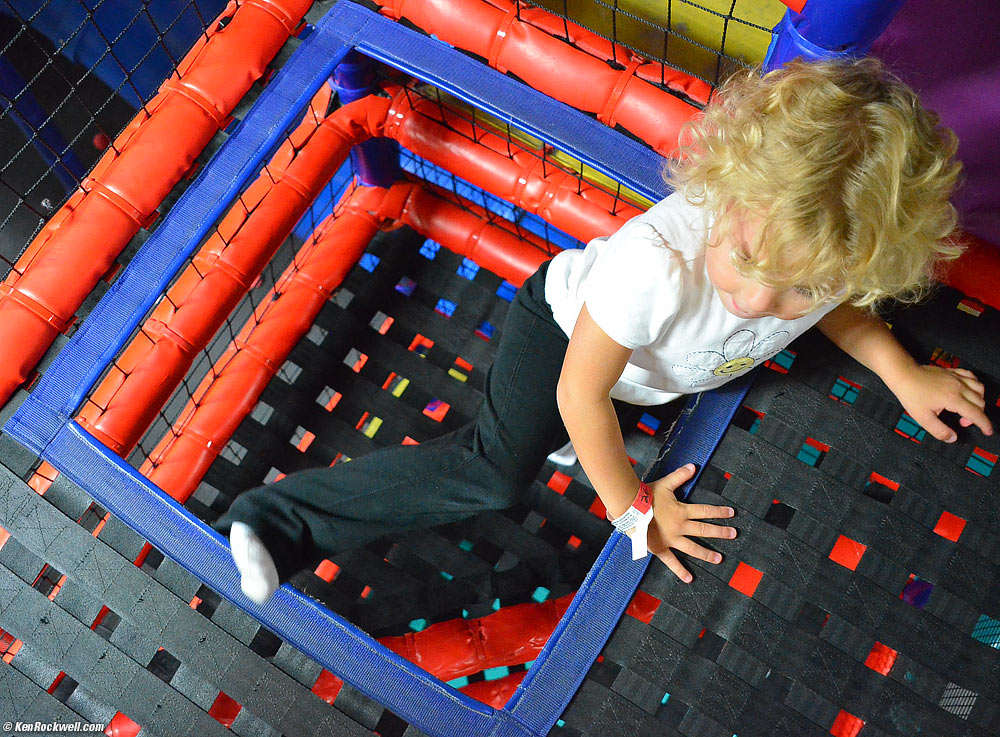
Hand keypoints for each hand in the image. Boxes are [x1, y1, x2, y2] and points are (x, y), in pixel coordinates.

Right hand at [645, 463, 735, 582]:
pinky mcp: (660, 548)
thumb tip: (693, 466)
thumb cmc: (645, 496)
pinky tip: (689, 578)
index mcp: (682, 511)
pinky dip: (680, 571)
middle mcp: (680, 527)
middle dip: (721, 532)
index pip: (705, 511)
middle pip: (704, 530)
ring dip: (707, 554)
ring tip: (719, 559)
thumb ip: (680, 476)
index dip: (719, 512)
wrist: (629, 509)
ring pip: (693, 548)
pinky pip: (672, 562)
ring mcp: (671, 539)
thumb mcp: (664, 484)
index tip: (731, 513)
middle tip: (733, 534)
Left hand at [890, 364, 993, 441]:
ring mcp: (956, 378)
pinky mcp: (952, 372)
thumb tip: (952, 438)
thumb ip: (939, 430)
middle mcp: (958, 387)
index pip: (976, 414)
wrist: (903, 374)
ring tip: (966, 407)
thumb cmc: (911, 393)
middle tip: (962, 421)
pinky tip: (968, 391)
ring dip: (979, 400)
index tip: (987, 431)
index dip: (984, 425)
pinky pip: (972, 376)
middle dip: (977, 415)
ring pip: (980, 388)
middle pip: (980, 402)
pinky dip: (975, 385)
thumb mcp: (922, 418)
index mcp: (953, 399)